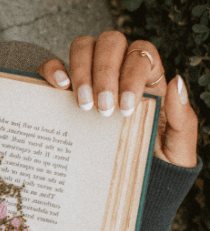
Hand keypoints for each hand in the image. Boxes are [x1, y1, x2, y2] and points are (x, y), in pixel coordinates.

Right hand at [38, 31, 197, 167]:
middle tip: (102, 108)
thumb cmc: (150, 160)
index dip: (132, 75)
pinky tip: (60, 87)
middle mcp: (118, 69)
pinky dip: (54, 69)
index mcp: (148, 78)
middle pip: (111, 42)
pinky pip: (53, 65)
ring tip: (82, 104)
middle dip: (105, 72)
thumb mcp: (176, 145)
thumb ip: (182, 116)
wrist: (124, 183)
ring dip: (81, 71)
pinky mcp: (63, 88)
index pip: (141, 55)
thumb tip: (177, 83)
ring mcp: (89, 76)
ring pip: (83, 46)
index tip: (125, 107)